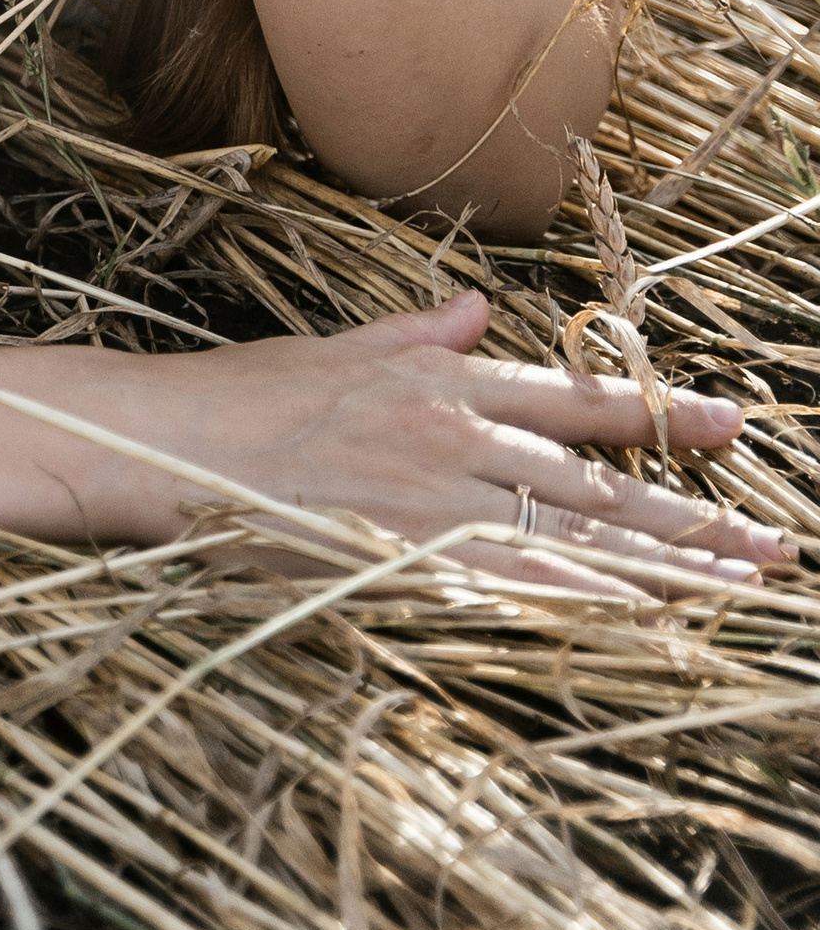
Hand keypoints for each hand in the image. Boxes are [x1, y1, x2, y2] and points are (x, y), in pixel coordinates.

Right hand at [128, 290, 787, 596]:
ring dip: (665, 565)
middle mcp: (453, 435)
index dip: (661, 414)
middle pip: (597, 483)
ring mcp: (434, 500)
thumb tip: (481, 308)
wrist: (170, 441)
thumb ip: (420, 334)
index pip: (576, 399)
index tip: (736, 425)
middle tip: (773, 540)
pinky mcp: (407, 557)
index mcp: (440, 380)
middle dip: (693, 513)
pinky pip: (517, 586)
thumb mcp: (340, 348)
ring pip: (576, 538)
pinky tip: (640, 621)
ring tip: (737, 584)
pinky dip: (587, 604)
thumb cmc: (243, 397)